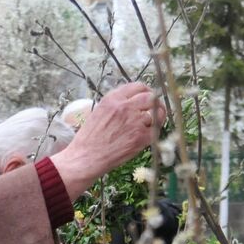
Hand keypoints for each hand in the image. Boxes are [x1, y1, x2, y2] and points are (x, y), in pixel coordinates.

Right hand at [49, 83, 165, 199]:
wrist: (86, 158)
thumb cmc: (89, 138)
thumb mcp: (99, 111)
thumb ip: (116, 103)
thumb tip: (132, 101)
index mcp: (113, 99)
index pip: (137, 86)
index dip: (145, 91)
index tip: (147, 96)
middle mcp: (125, 107)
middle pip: (150, 97)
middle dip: (155, 102)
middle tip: (155, 108)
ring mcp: (135, 122)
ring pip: (156, 114)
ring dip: (154, 119)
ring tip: (149, 125)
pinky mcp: (141, 138)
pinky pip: (156, 130)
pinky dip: (154, 132)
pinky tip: (148, 135)